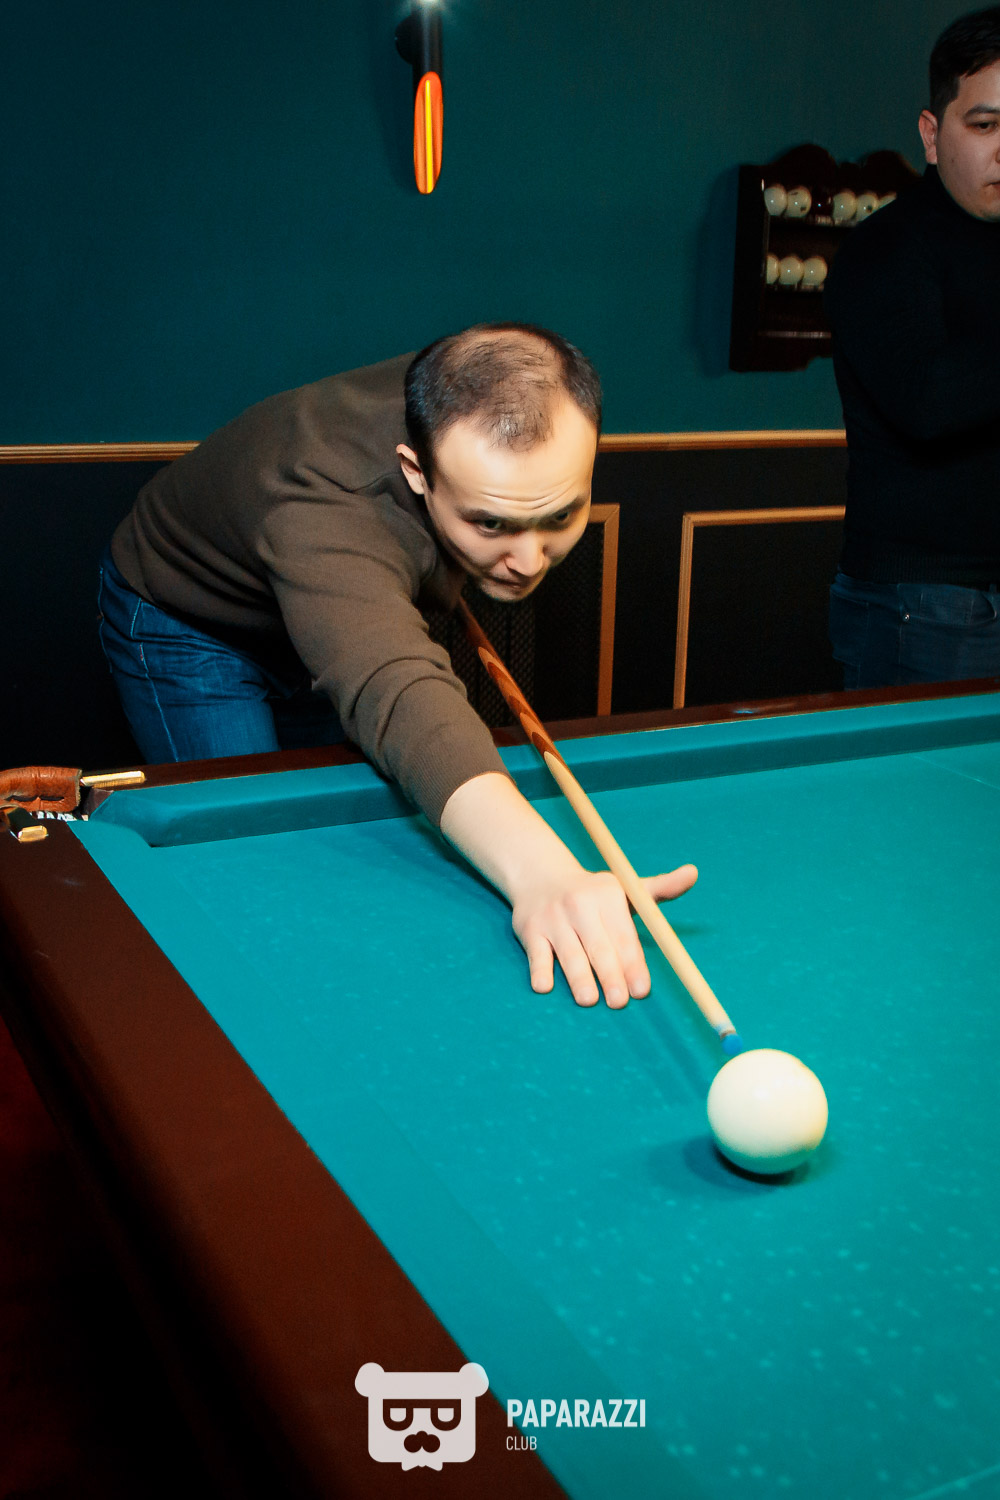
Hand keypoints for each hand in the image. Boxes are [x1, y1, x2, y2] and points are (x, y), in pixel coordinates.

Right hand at [511, 863, 697, 1007]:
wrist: (540, 875)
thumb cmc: (592, 893)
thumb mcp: (624, 888)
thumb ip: (660, 889)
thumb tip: (693, 874)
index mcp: (607, 896)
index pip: (623, 935)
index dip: (634, 964)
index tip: (642, 989)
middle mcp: (579, 904)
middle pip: (598, 946)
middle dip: (610, 975)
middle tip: (620, 1001)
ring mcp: (553, 918)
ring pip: (568, 953)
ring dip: (578, 978)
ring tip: (589, 1000)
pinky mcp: (529, 930)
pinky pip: (536, 955)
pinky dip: (540, 970)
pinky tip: (545, 986)